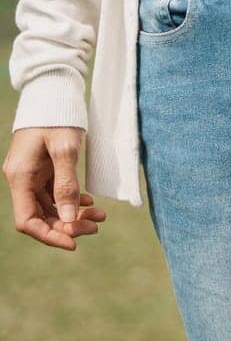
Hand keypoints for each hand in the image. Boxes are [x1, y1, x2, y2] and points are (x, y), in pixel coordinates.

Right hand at [5, 127, 107, 250]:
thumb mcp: (65, 149)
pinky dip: (72, 201)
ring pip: (50, 207)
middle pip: (40, 217)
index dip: (49, 236)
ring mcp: (32, 176)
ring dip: (73, 214)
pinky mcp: (43, 171)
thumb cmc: (58, 118)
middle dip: (67, 226)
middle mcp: (22, 179)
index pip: (27, 221)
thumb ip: (67, 183)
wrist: (53, 96)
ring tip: (100, 216)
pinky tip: (90, 202)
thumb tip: (70, 217)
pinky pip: (54, 194)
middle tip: (96, 225)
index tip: (73, 244)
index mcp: (20, 177)